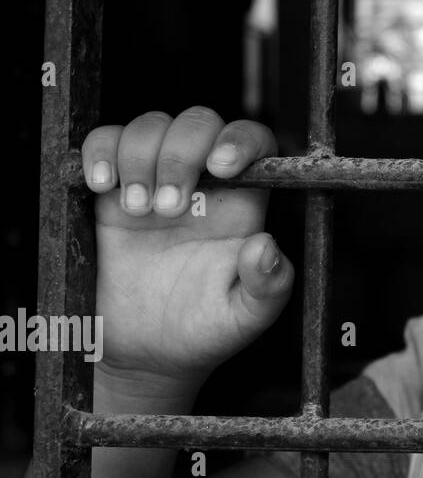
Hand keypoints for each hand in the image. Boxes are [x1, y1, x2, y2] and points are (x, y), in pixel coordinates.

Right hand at [81, 107, 293, 397]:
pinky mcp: (109, 192)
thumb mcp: (246, 317)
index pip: (253, 142)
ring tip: (138, 210)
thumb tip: (266, 246)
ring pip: (150, 126)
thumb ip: (268, 285)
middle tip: (168, 211)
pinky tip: (102, 184)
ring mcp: (154, 180)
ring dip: (140, 156)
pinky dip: (99, 151)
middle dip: (181, 153)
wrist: (144, 353)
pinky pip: (102, 143)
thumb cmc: (204, 329)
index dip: (241, 140)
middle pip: (198, 123)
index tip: (223, 166)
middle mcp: (201, 182)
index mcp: (242, 201)